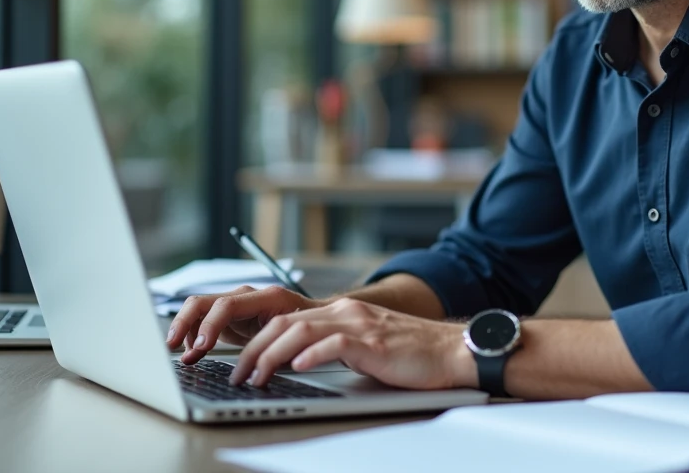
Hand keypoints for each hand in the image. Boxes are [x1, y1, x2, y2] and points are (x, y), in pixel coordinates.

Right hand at [165, 285, 322, 364]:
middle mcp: (246, 296)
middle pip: (203, 301)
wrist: (313, 320)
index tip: (199, 348)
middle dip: (183, 323)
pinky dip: (193, 337)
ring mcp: (235, 304)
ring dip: (185, 332)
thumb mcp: (293, 339)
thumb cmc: (307, 328)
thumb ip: (273, 348)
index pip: (227, 305)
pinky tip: (193, 354)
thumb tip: (255, 368)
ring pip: (198, 309)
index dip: (210, 326)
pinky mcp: (228, 316)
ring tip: (184, 357)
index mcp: (266, 297)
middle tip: (170, 346)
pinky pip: (203, 321)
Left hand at [228, 297, 476, 390]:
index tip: (240, 364)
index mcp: (341, 312)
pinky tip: (297, 367)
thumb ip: (335, 346)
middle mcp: (346, 312)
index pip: (286, 321)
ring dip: (271, 355)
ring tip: (255, 377)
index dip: (257, 341)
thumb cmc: (410, 354)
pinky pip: (335, 344)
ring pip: (300, 331)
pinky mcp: (373, 342)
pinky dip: (311, 356)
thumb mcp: (364, 345)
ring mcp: (359, 325)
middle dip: (253, 350)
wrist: (450, 350)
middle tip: (237, 375)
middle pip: (284, 324)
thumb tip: (298, 362)